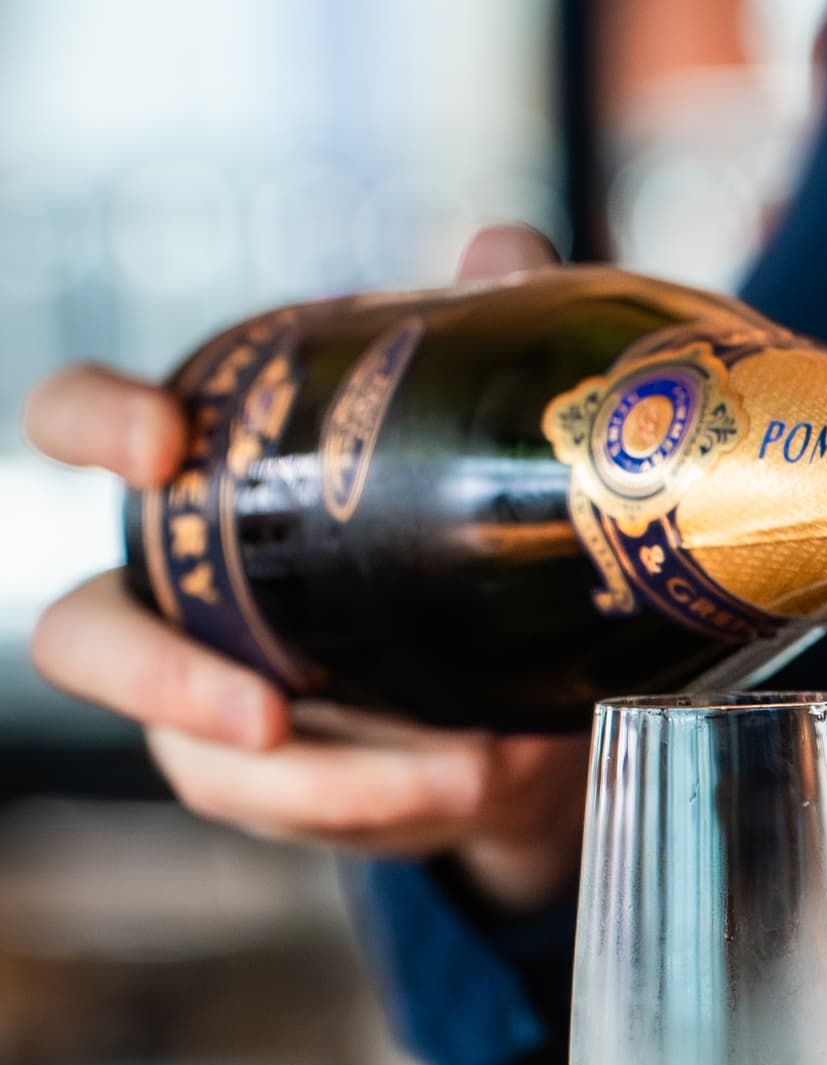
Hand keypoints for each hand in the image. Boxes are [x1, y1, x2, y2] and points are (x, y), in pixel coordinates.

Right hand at [22, 223, 588, 911]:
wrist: (510, 682)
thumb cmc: (447, 533)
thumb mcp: (470, 439)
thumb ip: (478, 338)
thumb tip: (507, 248)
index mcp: (195, 481)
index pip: (77, 423)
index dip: (90, 423)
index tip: (159, 444)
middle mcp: (173, 598)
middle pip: (82, 640)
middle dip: (156, 679)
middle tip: (265, 711)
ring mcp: (209, 704)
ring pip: (198, 759)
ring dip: (328, 777)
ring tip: (463, 765)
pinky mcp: (273, 789)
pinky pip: (296, 816)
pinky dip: (386, 806)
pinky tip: (473, 786)